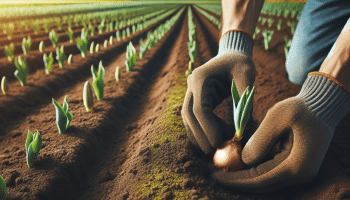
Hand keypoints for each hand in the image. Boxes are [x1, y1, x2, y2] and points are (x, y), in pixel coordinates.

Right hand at [181, 53, 254, 155]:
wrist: (231, 55)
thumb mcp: (246, 75)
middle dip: (199, 135)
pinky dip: (201, 129)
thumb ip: (244, 97)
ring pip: (188, 118)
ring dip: (198, 134)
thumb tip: (241, 125)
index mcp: (201, 78)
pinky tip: (214, 138)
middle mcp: (191, 85)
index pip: (199, 108)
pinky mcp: (195, 98)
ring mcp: (191, 91)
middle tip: (212, 151)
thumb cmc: (240, 64)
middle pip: (188, 115)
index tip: (217, 143)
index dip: (207, 128)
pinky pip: (193, 117)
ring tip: (215, 146)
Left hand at [210, 92, 337, 192]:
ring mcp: (299, 172)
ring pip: (265, 180)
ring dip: (244, 177)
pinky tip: (237, 163)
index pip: (258, 180)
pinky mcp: (296, 166)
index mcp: (296, 166)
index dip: (235, 180)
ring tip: (221, 169)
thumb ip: (260, 139)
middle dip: (236, 181)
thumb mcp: (278, 117)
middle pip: (261, 184)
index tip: (214, 175)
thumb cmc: (301, 108)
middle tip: (213, 174)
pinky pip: (271, 172)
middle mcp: (299, 175)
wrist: (323, 106)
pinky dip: (253, 170)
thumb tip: (244, 160)